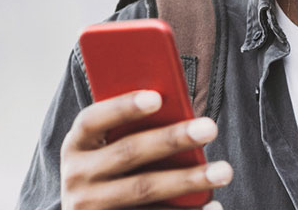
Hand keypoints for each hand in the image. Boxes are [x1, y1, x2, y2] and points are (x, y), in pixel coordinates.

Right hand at [60, 90, 231, 209]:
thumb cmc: (108, 173)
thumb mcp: (104, 151)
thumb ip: (128, 132)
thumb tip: (177, 110)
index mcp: (75, 146)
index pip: (92, 120)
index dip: (122, 107)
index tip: (157, 97)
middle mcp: (77, 176)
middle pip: (128, 153)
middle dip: (171, 139)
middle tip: (210, 127)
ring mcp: (91, 207)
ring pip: (145, 189)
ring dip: (187, 179)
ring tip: (223, 170)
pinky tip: (213, 205)